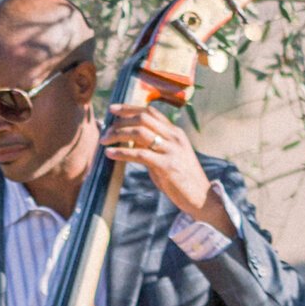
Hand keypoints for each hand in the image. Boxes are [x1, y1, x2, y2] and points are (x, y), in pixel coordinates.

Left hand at [102, 101, 218, 223]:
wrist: (201, 197)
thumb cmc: (180, 177)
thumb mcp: (168, 155)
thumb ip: (152, 145)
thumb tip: (128, 138)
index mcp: (175, 132)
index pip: (150, 112)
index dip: (129, 108)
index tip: (112, 109)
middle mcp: (174, 137)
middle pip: (143, 118)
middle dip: (120, 121)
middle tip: (105, 130)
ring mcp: (172, 151)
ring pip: (140, 132)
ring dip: (118, 134)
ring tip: (104, 141)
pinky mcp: (168, 166)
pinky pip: (140, 154)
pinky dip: (121, 152)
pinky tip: (110, 154)